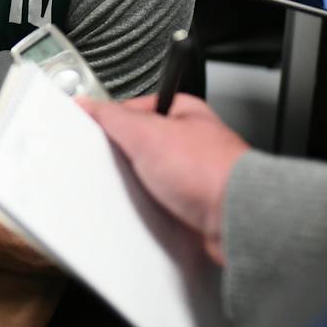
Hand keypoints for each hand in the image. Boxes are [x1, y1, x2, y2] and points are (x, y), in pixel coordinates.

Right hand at [79, 93, 247, 263]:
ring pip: (150, 178)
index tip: (94, 133)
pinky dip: (150, 209)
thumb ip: (112, 117)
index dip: (111, 122)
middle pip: (140, 147)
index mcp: (183, 113)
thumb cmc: (211, 172)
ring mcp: (193, 176)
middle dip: (125, 160)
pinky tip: (148, 211)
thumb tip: (88, 105)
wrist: (238, 221)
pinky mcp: (193, 206)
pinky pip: (160, 204)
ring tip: (138, 192)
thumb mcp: (146, 134)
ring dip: (139, 188)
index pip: (134, 110)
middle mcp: (191, 143)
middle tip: (116, 167)